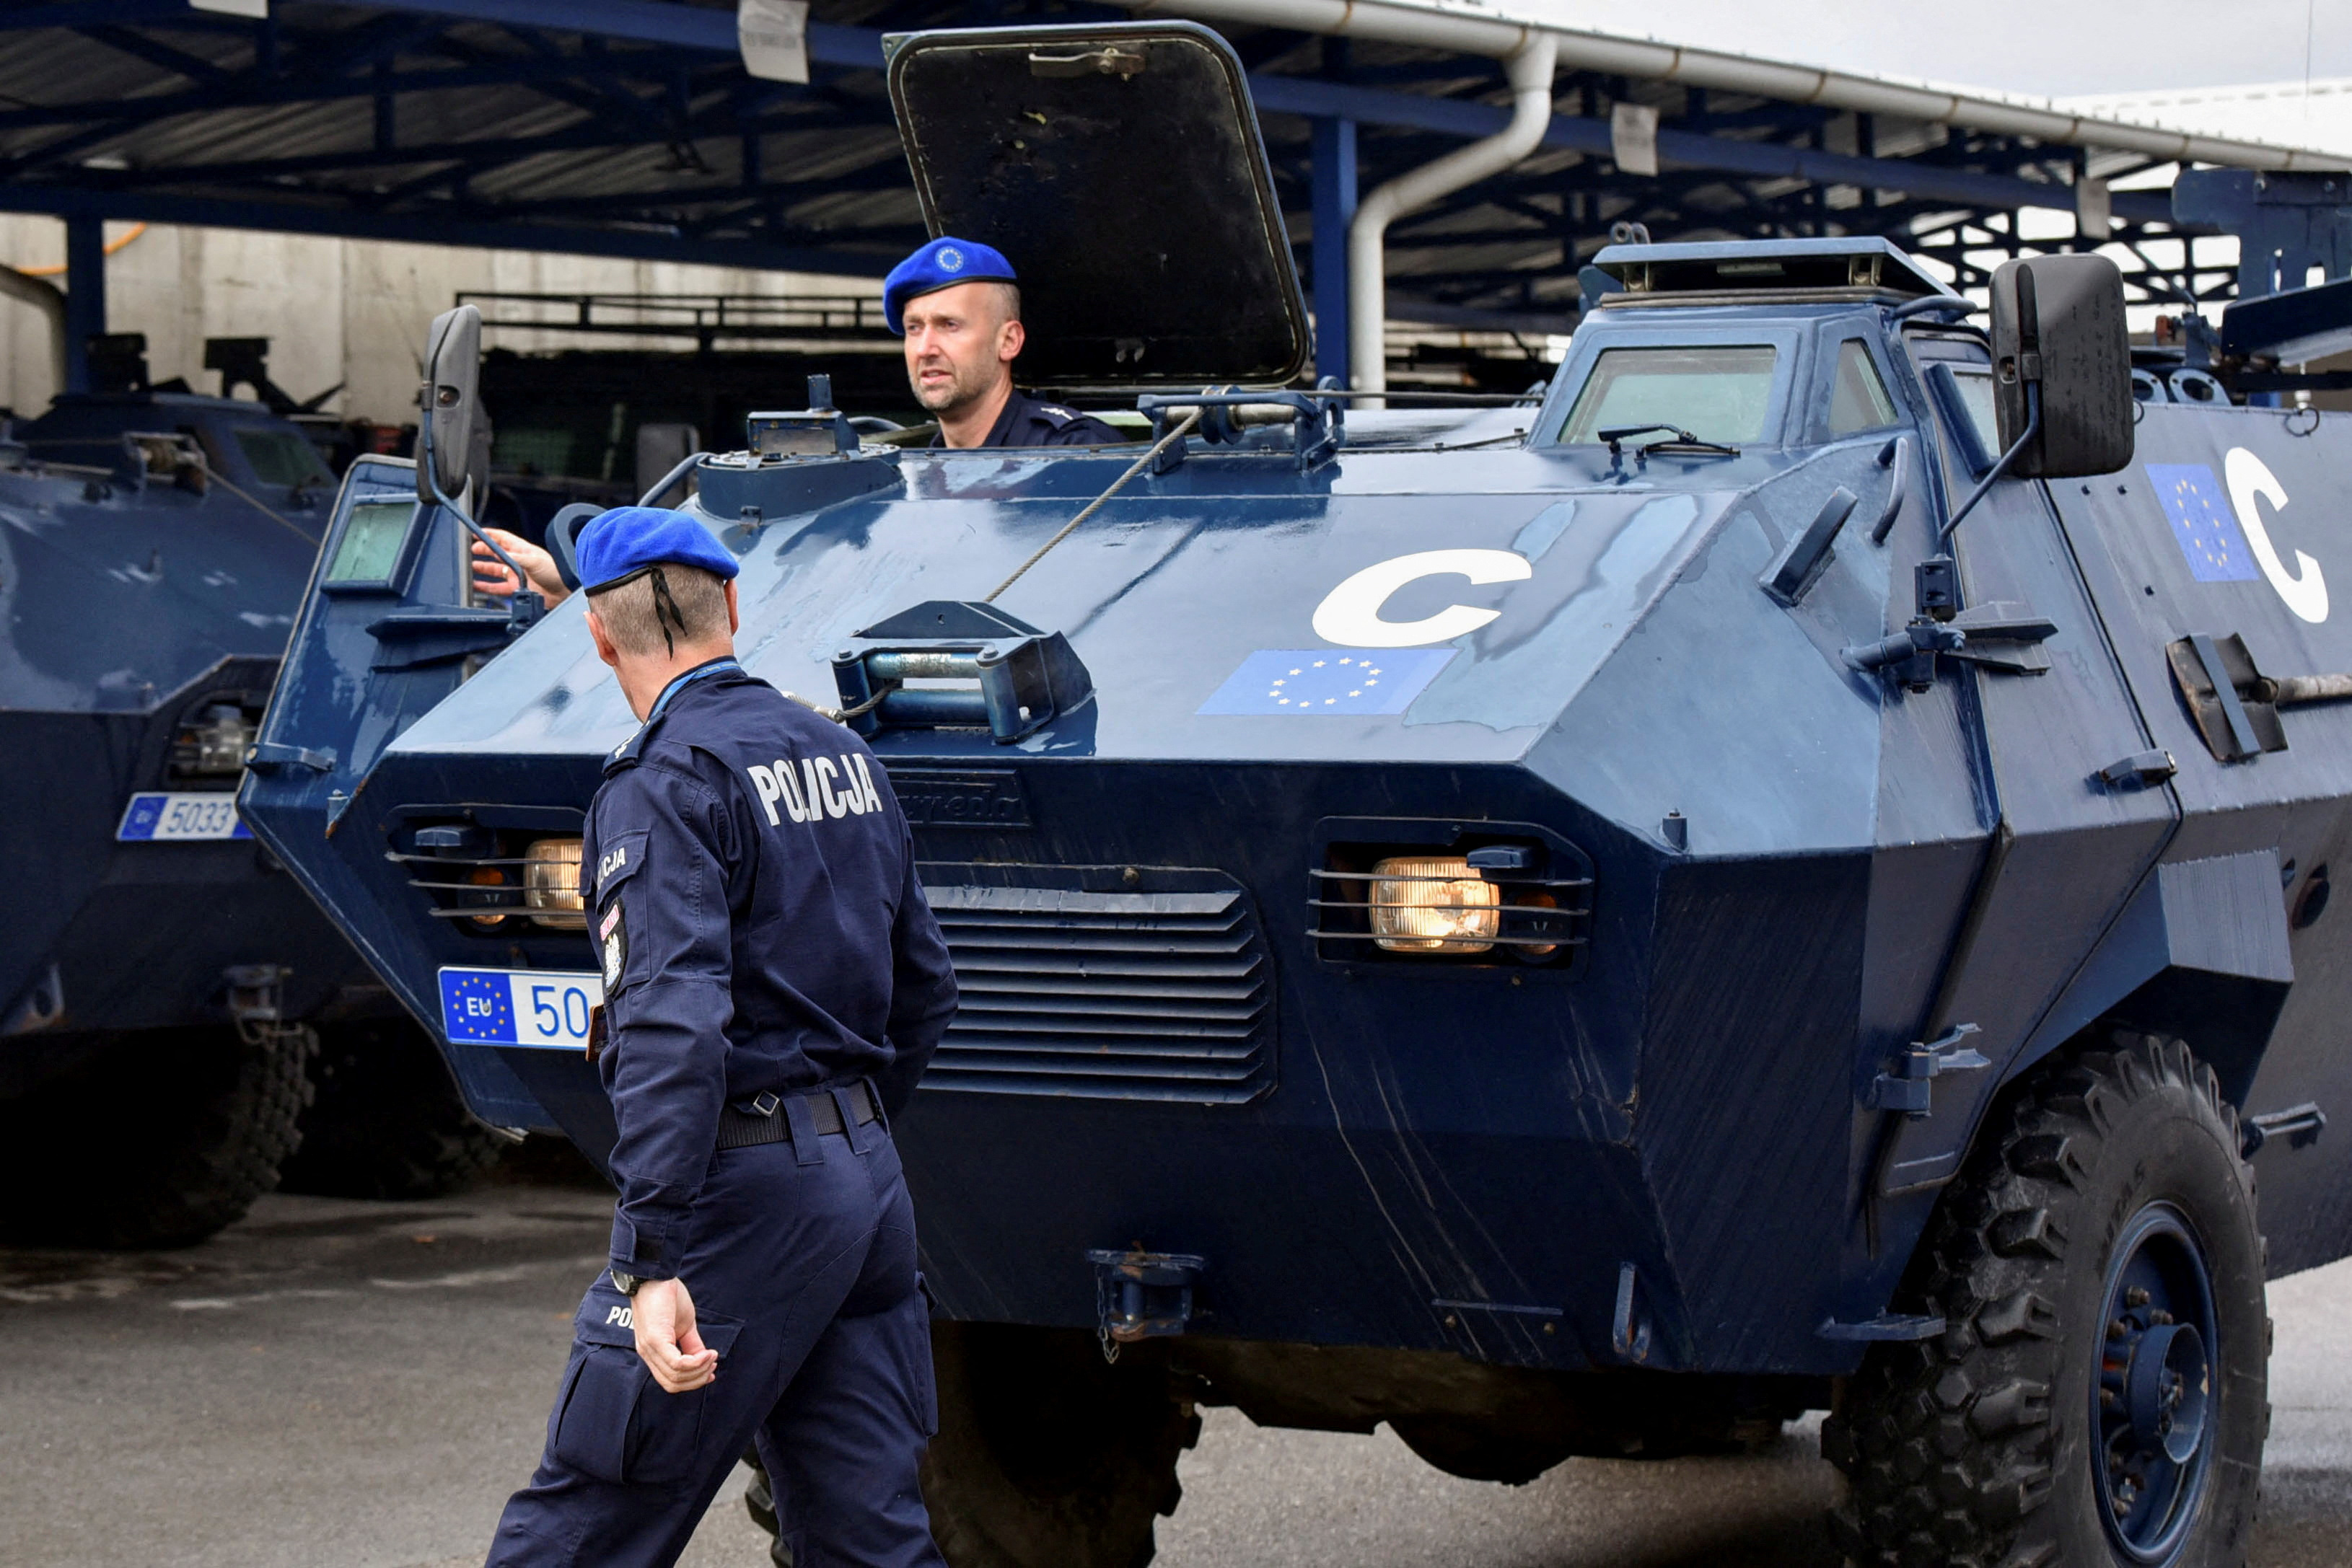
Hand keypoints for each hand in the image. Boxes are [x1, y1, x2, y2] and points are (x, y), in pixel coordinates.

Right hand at [471, 527, 570, 607]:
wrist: (564, 592)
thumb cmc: (556, 573)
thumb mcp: (535, 561)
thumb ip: (518, 558)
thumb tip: (503, 554)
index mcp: (522, 550)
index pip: (503, 538)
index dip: (490, 535)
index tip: (477, 533)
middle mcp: (518, 561)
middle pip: (496, 552)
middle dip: (484, 550)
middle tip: (472, 549)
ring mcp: (516, 574)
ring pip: (495, 569)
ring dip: (483, 567)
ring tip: (472, 566)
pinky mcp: (516, 588)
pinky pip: (496, 587)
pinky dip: (486, 586)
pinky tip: (478, 585)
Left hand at [630, 1277, 718, 1392]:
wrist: (655, 1275)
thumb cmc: (667, 1295)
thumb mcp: (684, 1324)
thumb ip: (691, 1344)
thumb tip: (704, 1360)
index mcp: (653, 1352)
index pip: (670, 1381)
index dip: (692, 1381)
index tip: (710, 1372)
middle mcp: (647, 1354)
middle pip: (673, 1384)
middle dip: (698, 1379)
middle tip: (713, 1364)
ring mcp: (649, 1348)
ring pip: (675, 1377)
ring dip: (699, 1370)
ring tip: (712, 1356)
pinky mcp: (655, 1339)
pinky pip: (676, 1363)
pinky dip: (696, 1362)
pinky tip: (707, 1353)